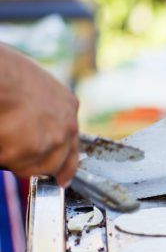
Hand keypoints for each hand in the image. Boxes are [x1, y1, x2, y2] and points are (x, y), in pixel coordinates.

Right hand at [0, 44, 78, 186]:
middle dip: (32, 165)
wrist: (1, 74)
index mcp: (67, 106)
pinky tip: (1, 135)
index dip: (65, 167)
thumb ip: (42, 110)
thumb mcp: (36, 86)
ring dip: (13, 158)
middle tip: (13, 154)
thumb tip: (32, 124)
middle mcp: (66, 127)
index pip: (73, 145)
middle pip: (53, 164)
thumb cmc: (7, 71)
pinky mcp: (31, 149)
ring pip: (30, 167)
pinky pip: (11, 163)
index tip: (61, 180)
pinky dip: (1, 154)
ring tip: (4, 135)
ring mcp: (51, 141)